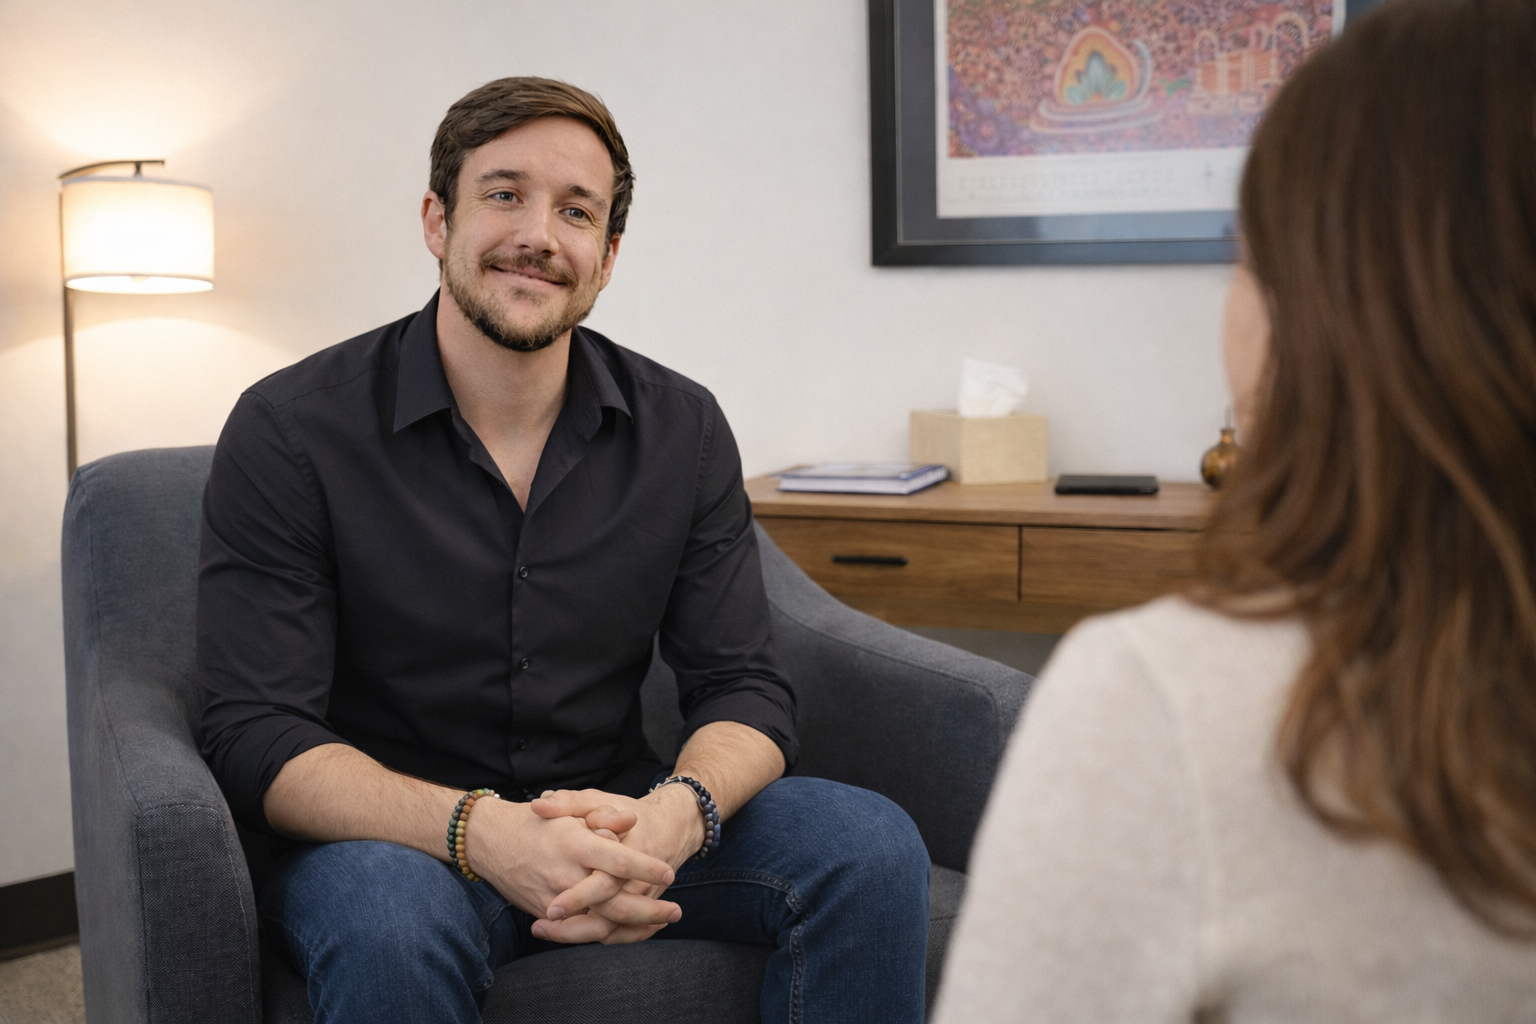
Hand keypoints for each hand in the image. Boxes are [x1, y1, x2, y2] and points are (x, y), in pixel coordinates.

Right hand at [462, 796, 681, 943]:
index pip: (618, 862)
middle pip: (614, 903)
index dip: (646, 868)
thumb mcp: (569, 807)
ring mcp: (554, 901)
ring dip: (633, 928)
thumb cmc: (536, 821)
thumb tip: (631, 821)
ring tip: (659, 924)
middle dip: (649, 911)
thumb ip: (602, 813)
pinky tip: (631, 931)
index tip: (668, 871)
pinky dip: (608, 934)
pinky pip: (581, 933)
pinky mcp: (546, 915)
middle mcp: (565, 877)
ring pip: (600, 926)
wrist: (490, 841)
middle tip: (676, 911)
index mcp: (574, 845)